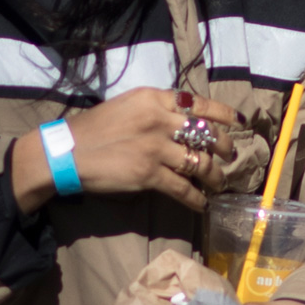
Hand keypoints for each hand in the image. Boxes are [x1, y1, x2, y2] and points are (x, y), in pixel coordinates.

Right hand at [9, 90, 238, 214]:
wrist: (66, 151)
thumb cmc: (92, 129)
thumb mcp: (126, 106)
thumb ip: (153, 109)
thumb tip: (178, 121)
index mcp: (154, 99)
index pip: (199, 104)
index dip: (224, 113)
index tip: (238, 122)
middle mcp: (159, 120)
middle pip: (206, 134)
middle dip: (224, 148)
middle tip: (230, 157)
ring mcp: (156, 148)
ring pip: (200, 163)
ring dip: (214, 176)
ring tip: (218, 183)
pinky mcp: (149, 174)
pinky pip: (183, 189)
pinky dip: (196, 199)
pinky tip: (201, 205)